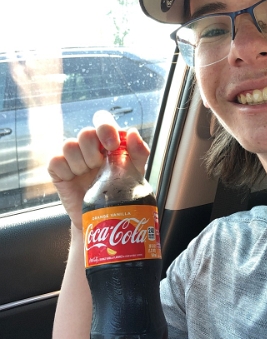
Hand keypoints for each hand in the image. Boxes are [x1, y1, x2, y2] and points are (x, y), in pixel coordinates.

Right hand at [47, 112, 149, 229]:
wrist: (105, 218)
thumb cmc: (121, 192)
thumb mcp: (135, 173)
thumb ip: (138, 152)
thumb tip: (132, 132)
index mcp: (107, 141)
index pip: (102, 120)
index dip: (105, 128)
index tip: (113, 146)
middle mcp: (88, 146)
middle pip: (85, 133)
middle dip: (94, 152)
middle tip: (101, 167)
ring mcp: (72, 157)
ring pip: (69, 145)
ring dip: (82, 163)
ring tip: (89, 176)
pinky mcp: (58, 170)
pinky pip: (56, 161)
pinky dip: (67, 170)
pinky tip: (75, 179)